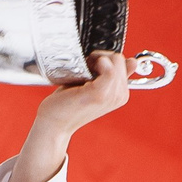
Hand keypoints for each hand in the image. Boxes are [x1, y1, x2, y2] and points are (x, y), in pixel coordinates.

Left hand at [1, 52, 130, 181]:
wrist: (49, 126)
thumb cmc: (63, 107)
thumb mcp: (87, 85)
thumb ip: (109, 73)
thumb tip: (133, 61)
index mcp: (118, 95)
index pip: (127, 63)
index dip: (111, 58)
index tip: (92, 63)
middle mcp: (118, 97)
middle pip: (121, 59)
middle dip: (102, 55)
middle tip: (83, 67)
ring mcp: (110, 97)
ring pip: (115, 61)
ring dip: (96, 58)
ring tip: (80, 71)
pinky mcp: (99, 95)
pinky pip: (108, 68)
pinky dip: (97, 63)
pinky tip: (84, 69)